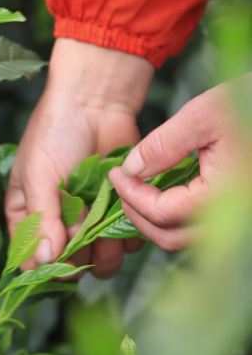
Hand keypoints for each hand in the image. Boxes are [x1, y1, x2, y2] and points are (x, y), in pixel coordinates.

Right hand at [6, 38, 153, 277]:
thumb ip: (42, 219)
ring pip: (100, 261)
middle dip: (78, 254)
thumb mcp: (38, 176)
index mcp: (27, 217)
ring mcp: (89, 221)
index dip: (44, 266)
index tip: (59, 258)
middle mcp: (57, 225)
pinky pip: (126, 243)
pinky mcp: (117, 213)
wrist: (96, 102)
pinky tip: (121, 206)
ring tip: (103, 215)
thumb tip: (45, 260)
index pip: (29, 259)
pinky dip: (127, 232)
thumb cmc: (55, 134)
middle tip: (82, 224)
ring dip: (105, 247)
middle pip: (68, 266)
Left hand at [109, 77, 248, 251]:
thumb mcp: (205, 114)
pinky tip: (165, 193)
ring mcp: (239, 220)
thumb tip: (130, 170)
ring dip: (155, 221)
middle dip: (137, 215)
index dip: (130, 196)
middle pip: (170, 238)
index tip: (115, 173)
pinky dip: (176, 219)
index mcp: (224, 195)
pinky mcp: (239, 213)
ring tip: (138, 192)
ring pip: (186, 240)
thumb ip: (163, 145)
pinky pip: (202, 231)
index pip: (162, 213)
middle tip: (121, 188)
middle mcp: (233, 218)